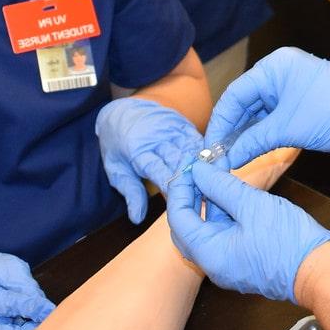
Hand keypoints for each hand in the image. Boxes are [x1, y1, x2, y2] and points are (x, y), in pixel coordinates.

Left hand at [96, 97, 203, 222]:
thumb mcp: (115, 169)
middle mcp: (157, 136)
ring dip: (203, 170)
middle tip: (205, 201)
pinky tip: (215, 170)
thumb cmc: (117, 144)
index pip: (159, 171)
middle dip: (192, 182)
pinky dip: (206, 156)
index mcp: (137, 149)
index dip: (173, 188)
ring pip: (193, 152)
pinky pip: (198, 141)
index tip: (184, 205)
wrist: (122, 110)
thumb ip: (130, 192)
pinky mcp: (183, 124)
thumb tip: (137, 218)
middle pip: (180, 162)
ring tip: (214, 189)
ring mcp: (171, 128)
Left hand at [166, 161, 329, 302]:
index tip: (191, 166)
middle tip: (200, 170)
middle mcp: (213, 264)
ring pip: (207, 230)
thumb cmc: (288, 242)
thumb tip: (199, 170)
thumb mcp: (252, 205)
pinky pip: (222, 236)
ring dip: (209, 203)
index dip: (181, 189)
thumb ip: (221, 186)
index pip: (178, 218)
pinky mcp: (241, 262)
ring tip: (218, 174)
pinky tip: (233, 195)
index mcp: (210, 253)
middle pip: (188, 226)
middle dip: (191, 196)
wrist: (319, 273)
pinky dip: (222, 214)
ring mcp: (227, 265)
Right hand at [206, 48, 329, 167]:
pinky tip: (249, 149)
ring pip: (257, 111)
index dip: (219, 122)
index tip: (208, 147)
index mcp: (275, 67)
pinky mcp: (298, 100)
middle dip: (230, 129)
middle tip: (216, 155)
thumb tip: (227, 159)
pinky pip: (272, 115)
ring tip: (229, 157)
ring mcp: (290, 85)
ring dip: (245, 133)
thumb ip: (254, 142)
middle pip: (244, 102)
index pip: (235, 94)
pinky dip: (261, 132)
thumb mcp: (289, 129)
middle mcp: (279, 71)